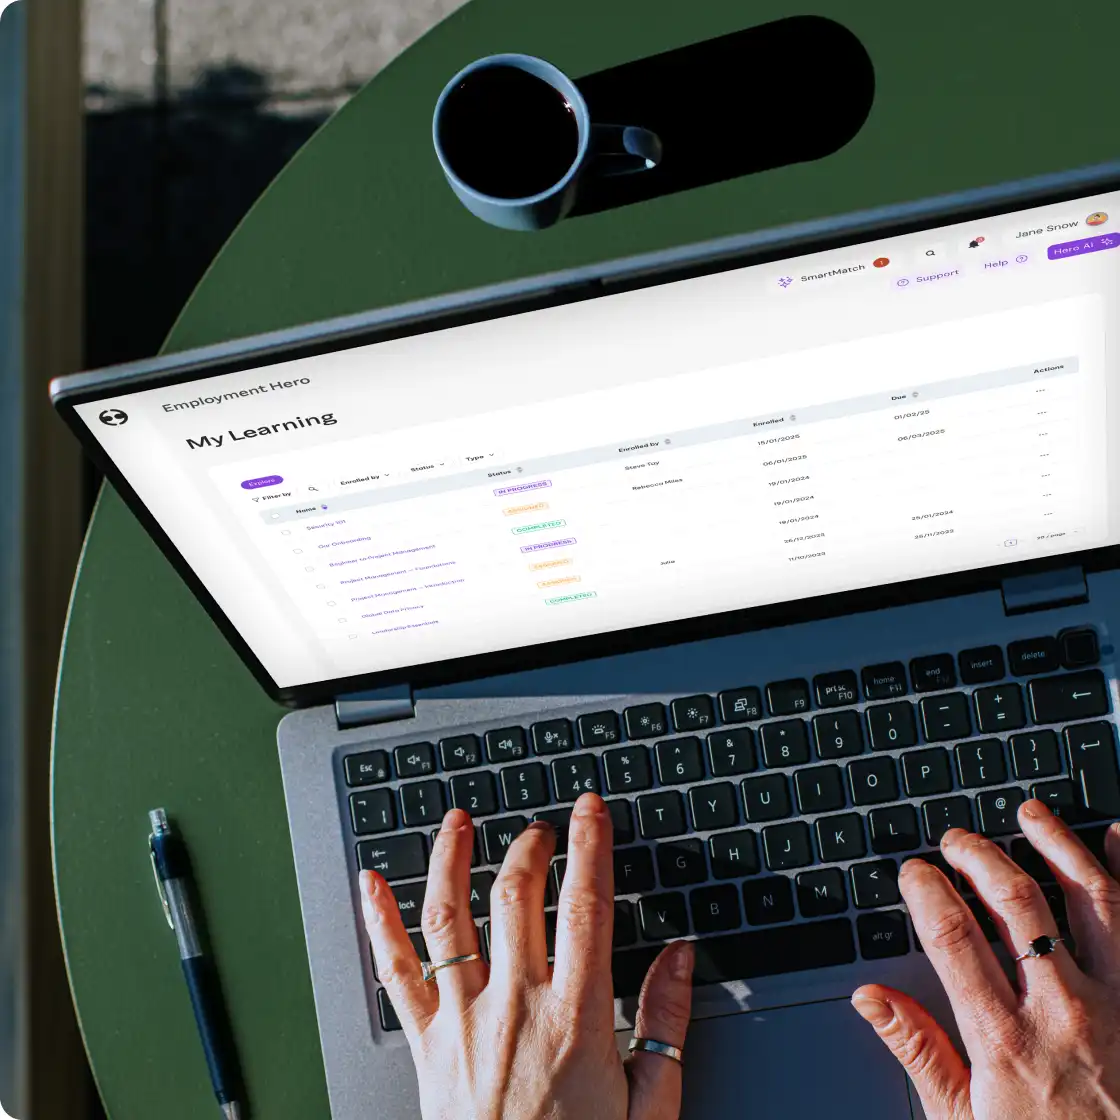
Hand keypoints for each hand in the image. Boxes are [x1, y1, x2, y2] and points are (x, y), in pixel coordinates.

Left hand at [360, 793, 694, 1119]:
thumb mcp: (648, 1108)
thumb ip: (665, 1024)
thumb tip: (681, 957)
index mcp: (575, 1019)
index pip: (585, 907)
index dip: (590, 846)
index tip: (590, 809)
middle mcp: (513, 1009)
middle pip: (516, 898)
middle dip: (529, 845)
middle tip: (540, 827)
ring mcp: (463, 1023)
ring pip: (449, 918)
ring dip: (451, 859)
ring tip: (459, 822)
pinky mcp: (425, 1046)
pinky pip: (395, 973)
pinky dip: (379, 922)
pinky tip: (370, 883)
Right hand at [853, 800, 1119, 1119]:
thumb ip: (919, 1051)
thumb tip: (869, 998)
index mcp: (1006, 1039)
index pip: (952, 935)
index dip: (926, 888)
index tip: (915, 872)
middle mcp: (1066, 1012)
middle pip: (1017, 901)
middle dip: (979, 854)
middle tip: (958, 840)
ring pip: (1091, 897)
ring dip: (1057, 844)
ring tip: (1030, 813)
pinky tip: (1118, 839)